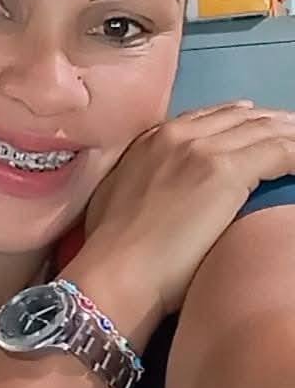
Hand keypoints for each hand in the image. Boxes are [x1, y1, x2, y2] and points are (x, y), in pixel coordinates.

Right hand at [82, 101, 294, 317]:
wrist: (116, 270)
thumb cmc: (111, 250)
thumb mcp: (116, 198)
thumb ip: (141, 178)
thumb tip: (155, 188)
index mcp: (151, 140)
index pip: (207, 118)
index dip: (238, 119)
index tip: (258, 125)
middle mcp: (177, 135)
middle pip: (240, 117)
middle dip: (271, 122)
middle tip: (294, 130)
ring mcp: (202, 150)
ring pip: (263, 130)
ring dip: (291, 135)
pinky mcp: (226, 172)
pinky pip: (280, 151)